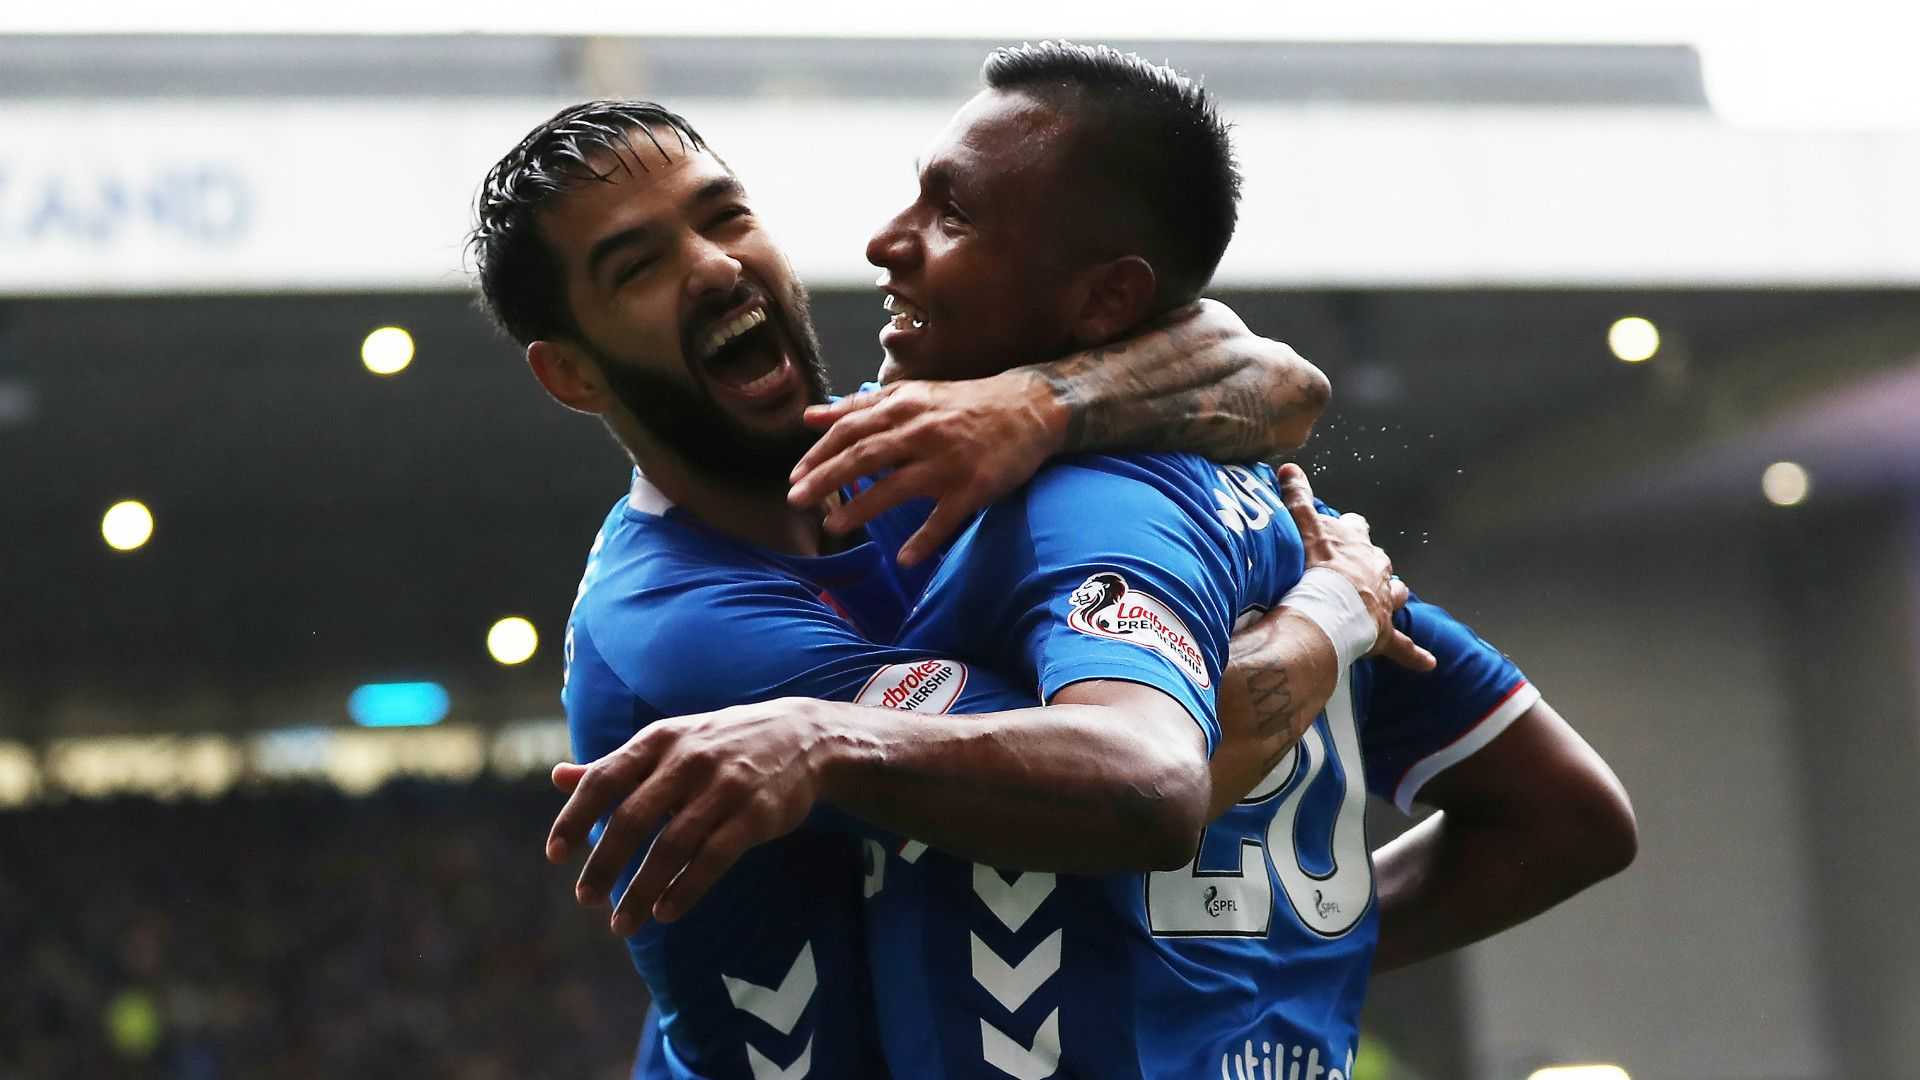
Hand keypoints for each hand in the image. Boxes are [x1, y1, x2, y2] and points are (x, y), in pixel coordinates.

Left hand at [546, 699, 832, 931]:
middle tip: (585, 898)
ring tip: (623, 923)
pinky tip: (665, 911)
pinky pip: (714, 858)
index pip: (605, 779)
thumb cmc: (722, 743)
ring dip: (641, 889)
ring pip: (672, 846)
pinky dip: (686, 888)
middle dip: (604, 863)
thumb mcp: (669, 741)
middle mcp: (687, 761)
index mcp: (659, 740)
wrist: (803, 738)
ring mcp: (724, 788)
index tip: (555, 855)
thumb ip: (616, 765)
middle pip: (633, 818)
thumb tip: (557, 778)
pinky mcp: (756, 815)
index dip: (576, 817)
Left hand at [786, 373, 1063, 566]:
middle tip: (796, 501)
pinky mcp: (974, 487)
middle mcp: (922, 432)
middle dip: (827, 478)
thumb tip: (810, 415)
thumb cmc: (962, 404)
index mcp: (903, 406)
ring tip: (833, 526)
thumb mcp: (910, 395)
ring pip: (897, 486)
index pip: (850, 429)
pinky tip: (903, 560)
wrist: (1028, 408)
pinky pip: (944, 519)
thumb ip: (859, 406)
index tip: (794, 476)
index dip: (819, 453)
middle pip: (865, 455)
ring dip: (862, 507)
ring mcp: (948, 461)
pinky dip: (925, 540)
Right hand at [1274, 463, 1435, 671]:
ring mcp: (1383, 602)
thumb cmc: (1315, 566)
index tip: (1341, 532)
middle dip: (1370, 564)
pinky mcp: (1384, 633)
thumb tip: (1289, 467)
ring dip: (1391, 596)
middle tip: (1355, 571)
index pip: (1356, 528)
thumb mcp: (1303, 526)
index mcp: (1357, 544)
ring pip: (1395, 594)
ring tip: (1387, 600)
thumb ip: (1297, 498)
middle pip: (1378, 560)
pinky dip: (1415, 654)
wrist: (1329, 607)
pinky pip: (1404, 646)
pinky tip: (1428, 663)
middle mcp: (1376, 569)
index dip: (1349, 531)